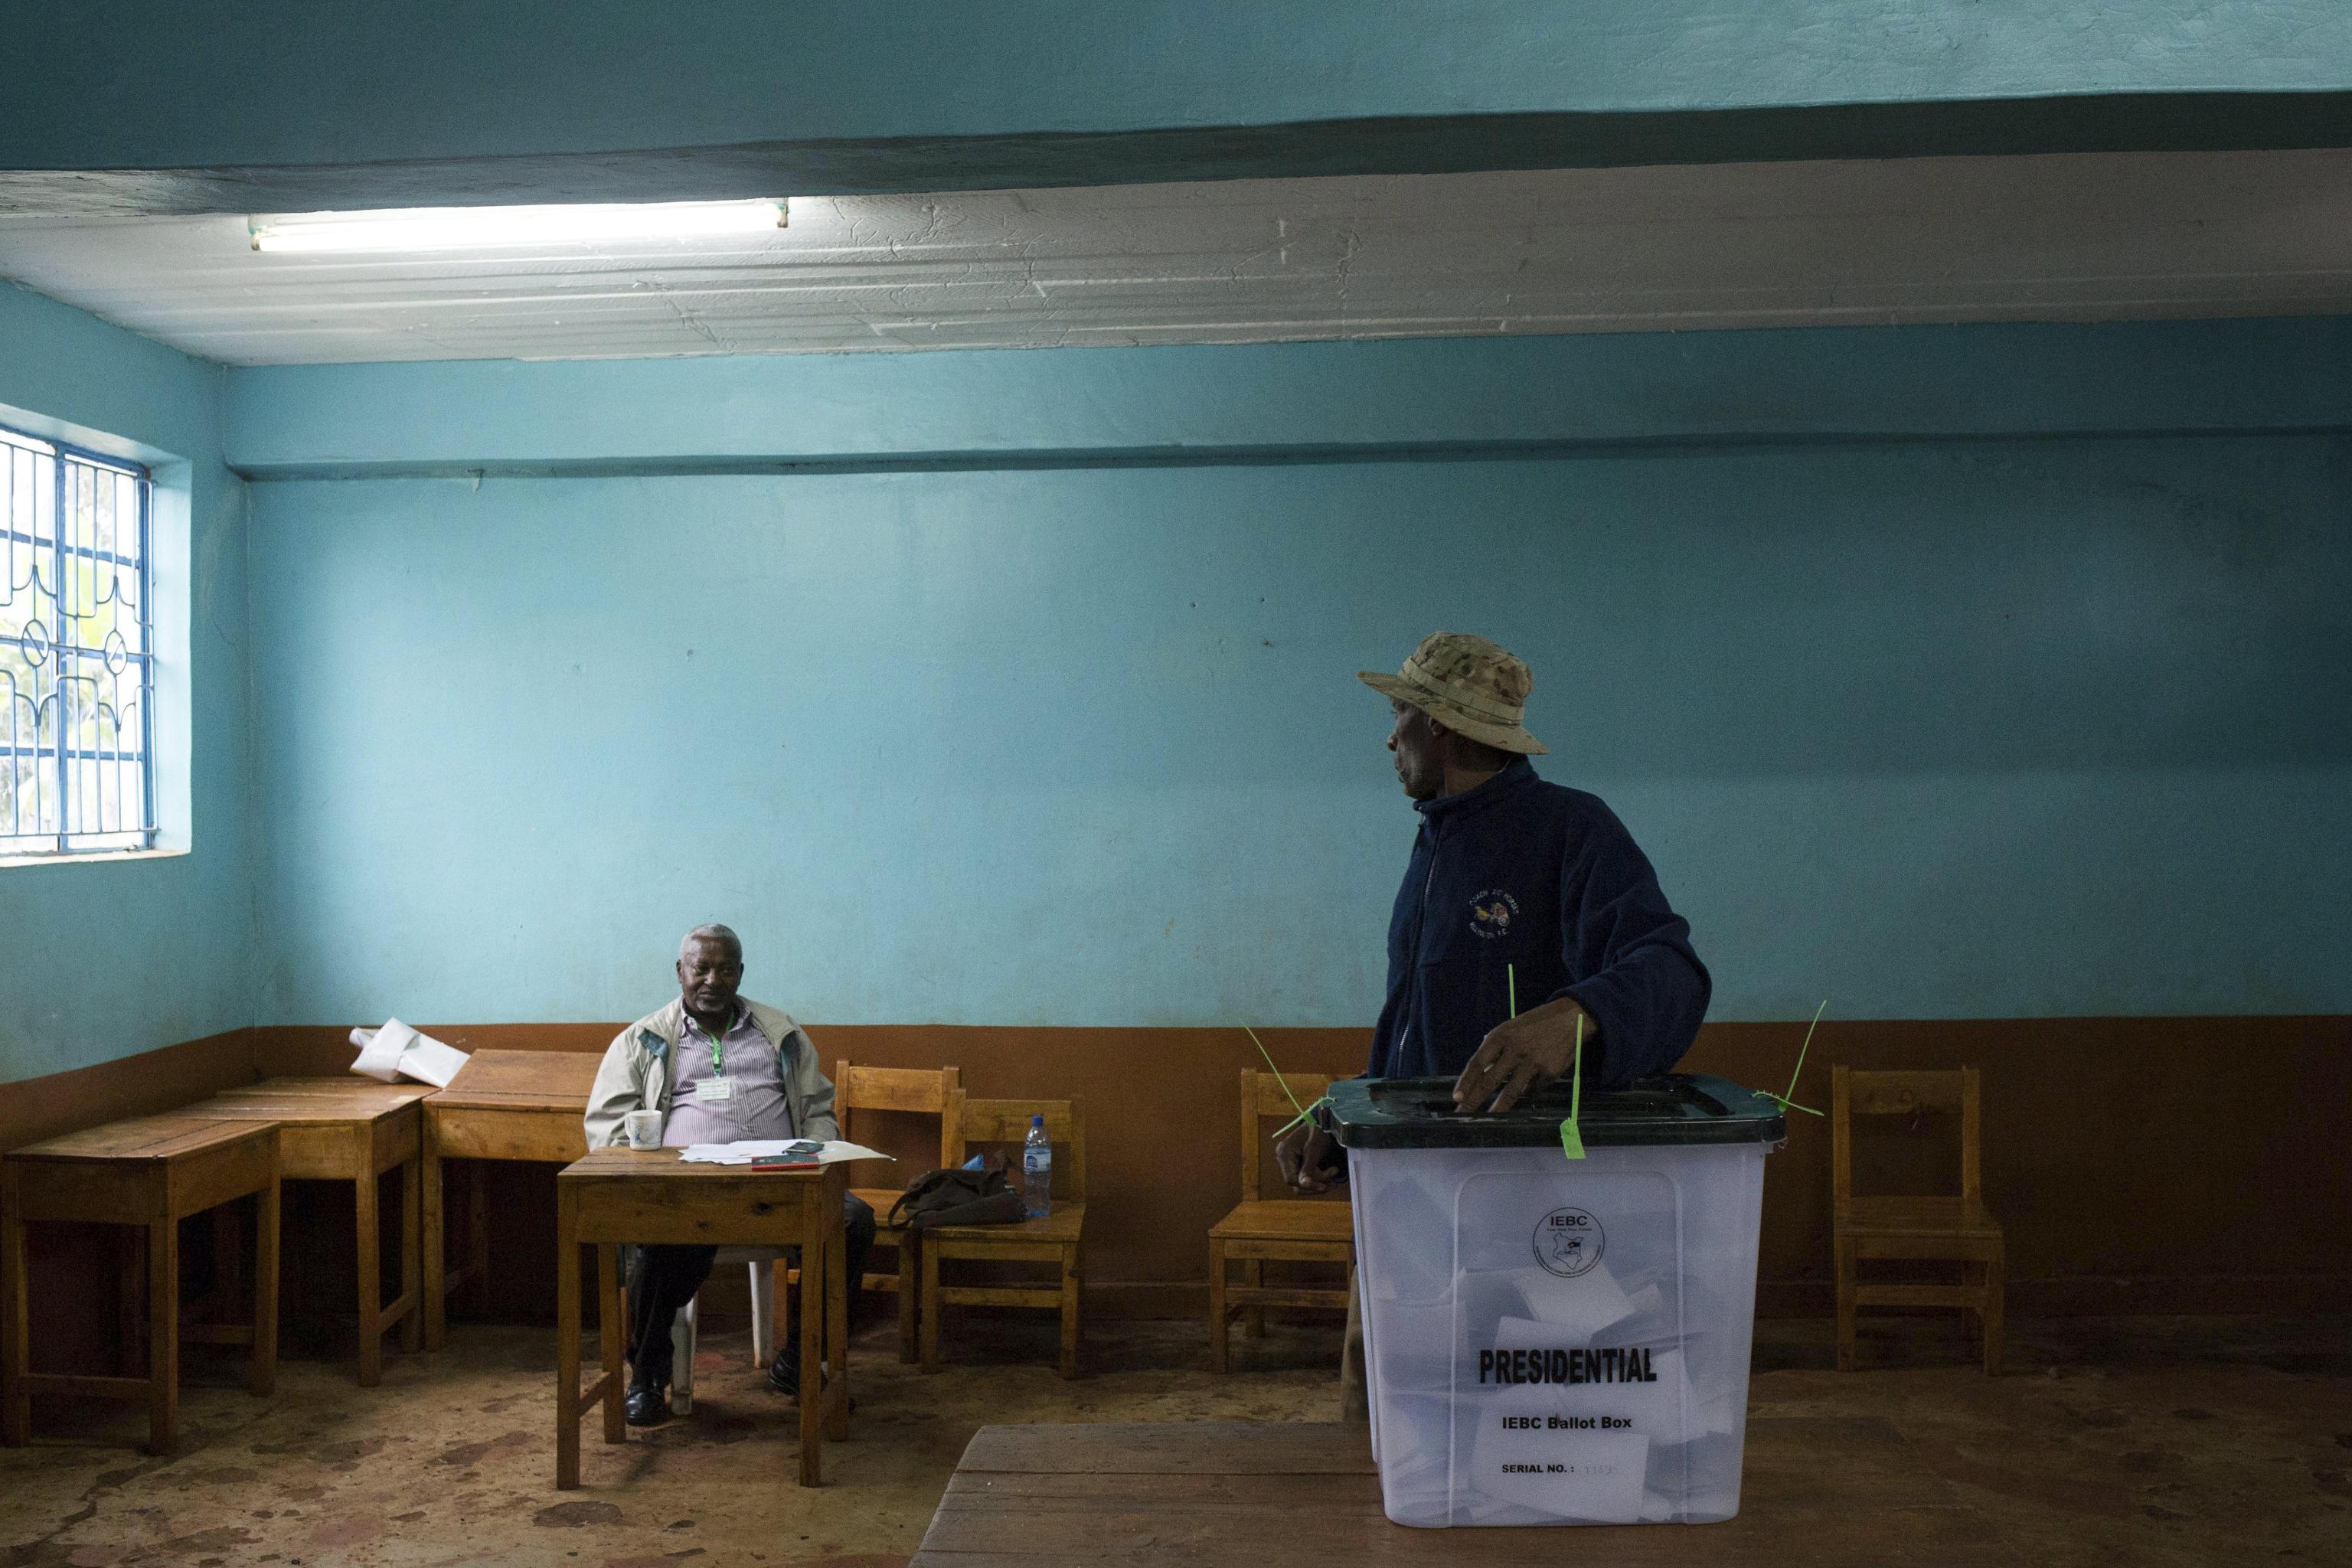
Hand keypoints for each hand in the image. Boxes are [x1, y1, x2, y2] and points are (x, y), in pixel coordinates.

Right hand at [1274, 1121, 1343, 1193]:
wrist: (1326, 1122)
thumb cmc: (1319, 1130)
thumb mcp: (1314, 1149)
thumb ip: (1308, 1167)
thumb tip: (1303, 1185)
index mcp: (1284, 1153)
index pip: (1290, 1179)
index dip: (1306, 1185)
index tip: (1323, 1185)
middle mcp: (1285, 1161)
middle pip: (1297, 1184)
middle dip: (1316, 1182)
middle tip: (1333, 1172)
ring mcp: (1292, 1164)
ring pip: (1303, 1185)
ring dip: (1320, 1182)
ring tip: (1334, 1171)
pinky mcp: (1300, 1167)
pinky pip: (1308, 1181)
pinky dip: (1320, 1180)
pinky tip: (1331, 1172)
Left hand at [1453, 997, 1594, 1112]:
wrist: (1571, 1017)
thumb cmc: (1536, 1023)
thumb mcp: (1511, 1026)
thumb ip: (1496, 1046)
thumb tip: (1481, 1069)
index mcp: (1502, 1035)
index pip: (1478, 1062)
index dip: (1466, 1081)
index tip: (1457, 1096)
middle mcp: (1515, 1049)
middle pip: (1490, 1080)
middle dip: (1473, 1100)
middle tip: (1461, 1113)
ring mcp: (1533, 1062)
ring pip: (1511, 1092)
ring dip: (1497, 1108)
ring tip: (1487, 1119)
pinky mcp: (1550, 1072)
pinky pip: (1533, 1089)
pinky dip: (1528, 1091)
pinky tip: (1527, 1089)